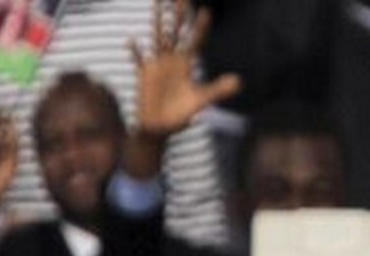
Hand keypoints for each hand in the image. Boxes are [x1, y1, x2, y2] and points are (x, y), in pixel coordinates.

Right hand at [129, 0, 239, 139]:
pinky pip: (139, 59)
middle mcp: (173, 60)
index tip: (206, 11)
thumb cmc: (180, 116)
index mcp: (187, 64)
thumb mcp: (200, 101)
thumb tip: (239, 82)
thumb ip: (218, 90)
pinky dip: (135, 51)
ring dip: (158, 21)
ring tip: (158, 2)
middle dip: (180, 14)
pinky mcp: (145, 74)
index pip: (195, 41)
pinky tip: (131, 40)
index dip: (200, 27)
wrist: (160, 129)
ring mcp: (158, 64)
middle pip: (176, 31)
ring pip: (158, 37)